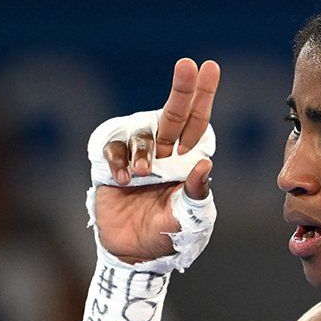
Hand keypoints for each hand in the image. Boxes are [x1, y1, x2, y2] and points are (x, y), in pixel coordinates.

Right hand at [95, 59, 219, 262]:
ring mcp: (139, 157)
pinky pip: (113, 147)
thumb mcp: (190, 219)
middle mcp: (166, 154)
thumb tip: (206, 164)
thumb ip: (197, 194)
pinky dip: (117, 159)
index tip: (209, 66)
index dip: (203, 95)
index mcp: (189, 161)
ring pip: (142, 133)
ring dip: (142, 150)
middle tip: (188, 65)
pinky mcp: (111, 165)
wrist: (133, 255)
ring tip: (141, 175)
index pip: (198, 122)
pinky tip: (120, 180)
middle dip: (182, 89)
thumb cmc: (169, 237)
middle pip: (174, 113)